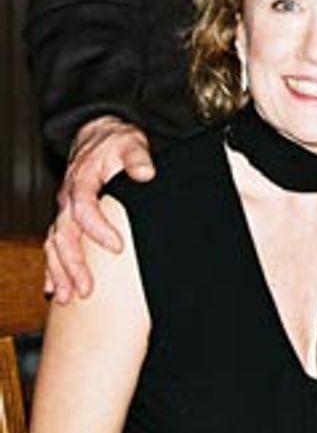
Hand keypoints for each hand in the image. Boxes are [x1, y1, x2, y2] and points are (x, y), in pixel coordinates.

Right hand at [45, 116, 154, 301]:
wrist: (98, 137)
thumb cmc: (114, 142)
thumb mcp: (129, 143)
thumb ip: (137, 158)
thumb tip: (146, 173)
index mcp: (81, 182)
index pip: (84, 210)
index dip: (98, 230)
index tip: (116, 246)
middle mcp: (68, 199)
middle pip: (63, 235)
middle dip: (72, 264)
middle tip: (85, 287)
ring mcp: (65, 210)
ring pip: (54, 245)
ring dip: (60, 272)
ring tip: (68, 295)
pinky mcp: (67, 217)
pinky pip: (53, 245)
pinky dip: (53, 267)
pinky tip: (55, 287)